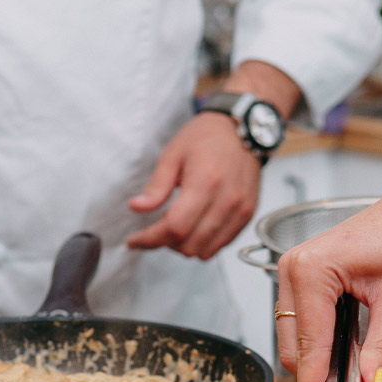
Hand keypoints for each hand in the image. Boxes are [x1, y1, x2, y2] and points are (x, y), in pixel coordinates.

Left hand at [125, 112, 260, 259]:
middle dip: (165, 243)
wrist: (243, 131)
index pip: (175, 227)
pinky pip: (220, 246)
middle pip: (188, 244)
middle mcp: (227, 200)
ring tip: (176, 226)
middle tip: (155, 228)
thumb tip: (137, 207)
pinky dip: (202, 243)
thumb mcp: (173, 155)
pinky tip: (194, 226)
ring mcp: (240, 211)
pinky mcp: (247, 216)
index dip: (150, 239)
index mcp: (206, 182)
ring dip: (184, 246)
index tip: (135, 241)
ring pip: (204, 251)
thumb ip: (156, 186)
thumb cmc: (206, 138)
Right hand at [274, 184, 381, 381]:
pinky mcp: (304, 276)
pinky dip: (322, 344)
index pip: (309, 342)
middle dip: (319, 376)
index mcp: (311, 269)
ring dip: (320, 361)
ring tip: (355, 378)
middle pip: (293, 345)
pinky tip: (347, 354)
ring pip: (295, 337)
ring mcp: (294, 272)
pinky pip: (303, 322)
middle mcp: (293, 268)